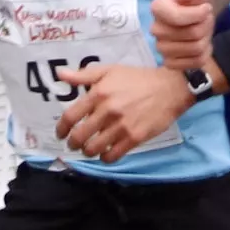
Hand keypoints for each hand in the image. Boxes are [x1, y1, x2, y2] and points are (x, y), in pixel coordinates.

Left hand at [54, 61, 189, 163]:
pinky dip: (105, 158)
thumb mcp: (110, 71)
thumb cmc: (138, 79)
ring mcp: (121, 126)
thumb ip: (83, 75)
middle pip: (79, 136)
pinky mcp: (134, 138)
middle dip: (73, 144)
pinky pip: (112, 156)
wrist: (170, 88)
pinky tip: (106, 153)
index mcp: (99, 93)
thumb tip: (59, 74)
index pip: (70, 117)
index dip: (61, 129)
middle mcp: (108, 111)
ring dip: (88, 152)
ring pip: (94, 149)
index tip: (60, 134)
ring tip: (89, 149)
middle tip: (74, 144)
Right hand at [149, 0, 222, 72]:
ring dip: (206, 38)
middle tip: (205, 18)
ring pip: (194, 50)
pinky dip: (204, 54)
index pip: (177, 17)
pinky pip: (193, 64)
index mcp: (157, 8)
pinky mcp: (171, 62)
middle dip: (205, 25)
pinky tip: (202, 43)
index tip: (206, 7)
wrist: (198, 7)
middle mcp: (155, 30)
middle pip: (191, 35)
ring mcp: (162, 48)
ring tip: (204, 29)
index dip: (198, 14)